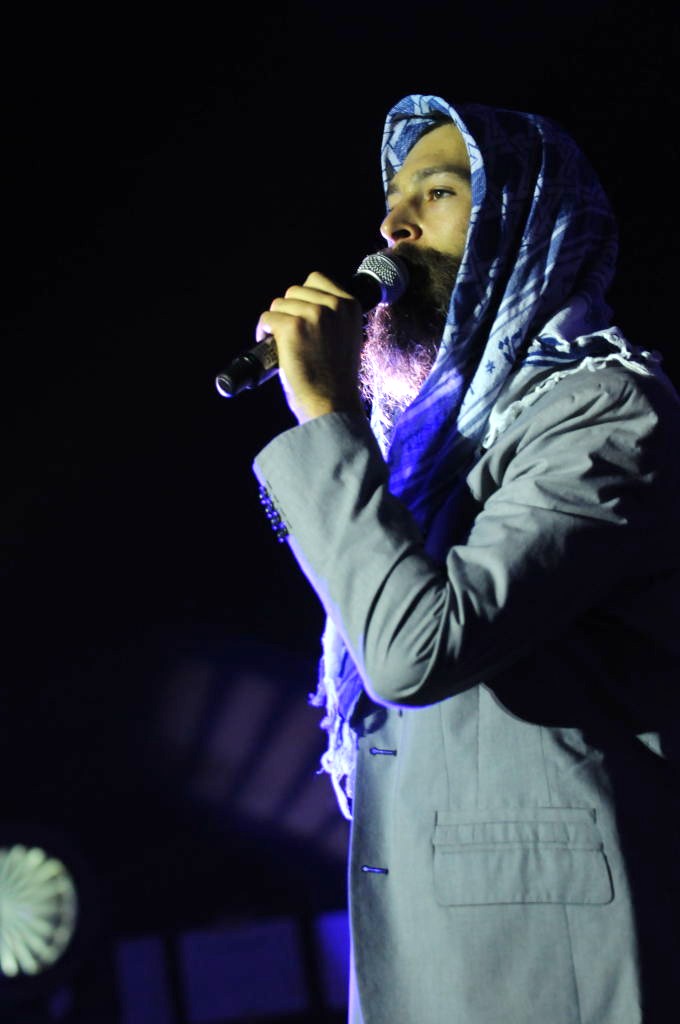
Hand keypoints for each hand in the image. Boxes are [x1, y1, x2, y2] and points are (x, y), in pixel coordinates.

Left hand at [256, 271, 365, 423]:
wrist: (333, 405)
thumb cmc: (337, 379)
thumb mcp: (347, 337)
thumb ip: (334, 317)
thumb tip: (306, 305)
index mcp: (350, 305)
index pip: (316, 279)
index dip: (303, 297)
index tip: (300, 315)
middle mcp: (333, 305)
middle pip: (294, 290)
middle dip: (288, 311)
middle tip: (289, 334)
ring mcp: (313, 315)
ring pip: (279, 303)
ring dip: (276, 321)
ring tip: (280, 342)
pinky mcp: (292, 327)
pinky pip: (267, 317)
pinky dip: (263, 331)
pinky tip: (270, 345)